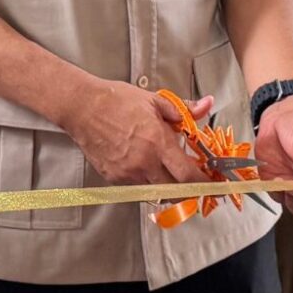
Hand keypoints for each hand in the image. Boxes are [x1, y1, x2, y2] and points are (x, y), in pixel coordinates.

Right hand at [62, 83, 214, 187]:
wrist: (82, 107)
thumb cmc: (117, 101)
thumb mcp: (155, 100)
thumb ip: (185, 109)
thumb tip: (208, 104)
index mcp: (158, 143)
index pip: (188, 174)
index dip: (203, 181)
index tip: (210, 181)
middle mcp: (144, 163)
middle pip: (175, 191)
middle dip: (187, 188)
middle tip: (190, 179)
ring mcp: (128, 173)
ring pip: (155, 190)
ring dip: (165, 184)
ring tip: (164, 167)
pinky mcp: (114, 177)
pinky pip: (136, 186)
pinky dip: (145, 179)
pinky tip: (142, 163)